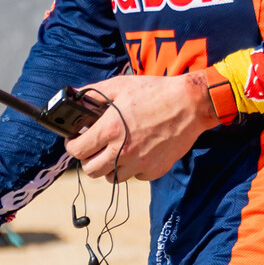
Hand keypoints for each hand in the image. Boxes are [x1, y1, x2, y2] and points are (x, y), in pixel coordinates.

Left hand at [69, 72, 213, 182]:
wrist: (191, 104)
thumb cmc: (155, 92)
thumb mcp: (121, 86)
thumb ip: (94, 93)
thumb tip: (73, 95)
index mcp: (110, 130)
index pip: (77, 150)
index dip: (73, 145)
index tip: (76, 141)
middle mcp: (122, 151)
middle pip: (90, 170)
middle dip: (88, 159)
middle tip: (94, 149)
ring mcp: (139, 163)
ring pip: (112, 178)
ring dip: (109, 167)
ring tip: (116, 152)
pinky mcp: (154, 170)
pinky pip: (135, 176)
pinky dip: (133, 168)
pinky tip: (138, 152)